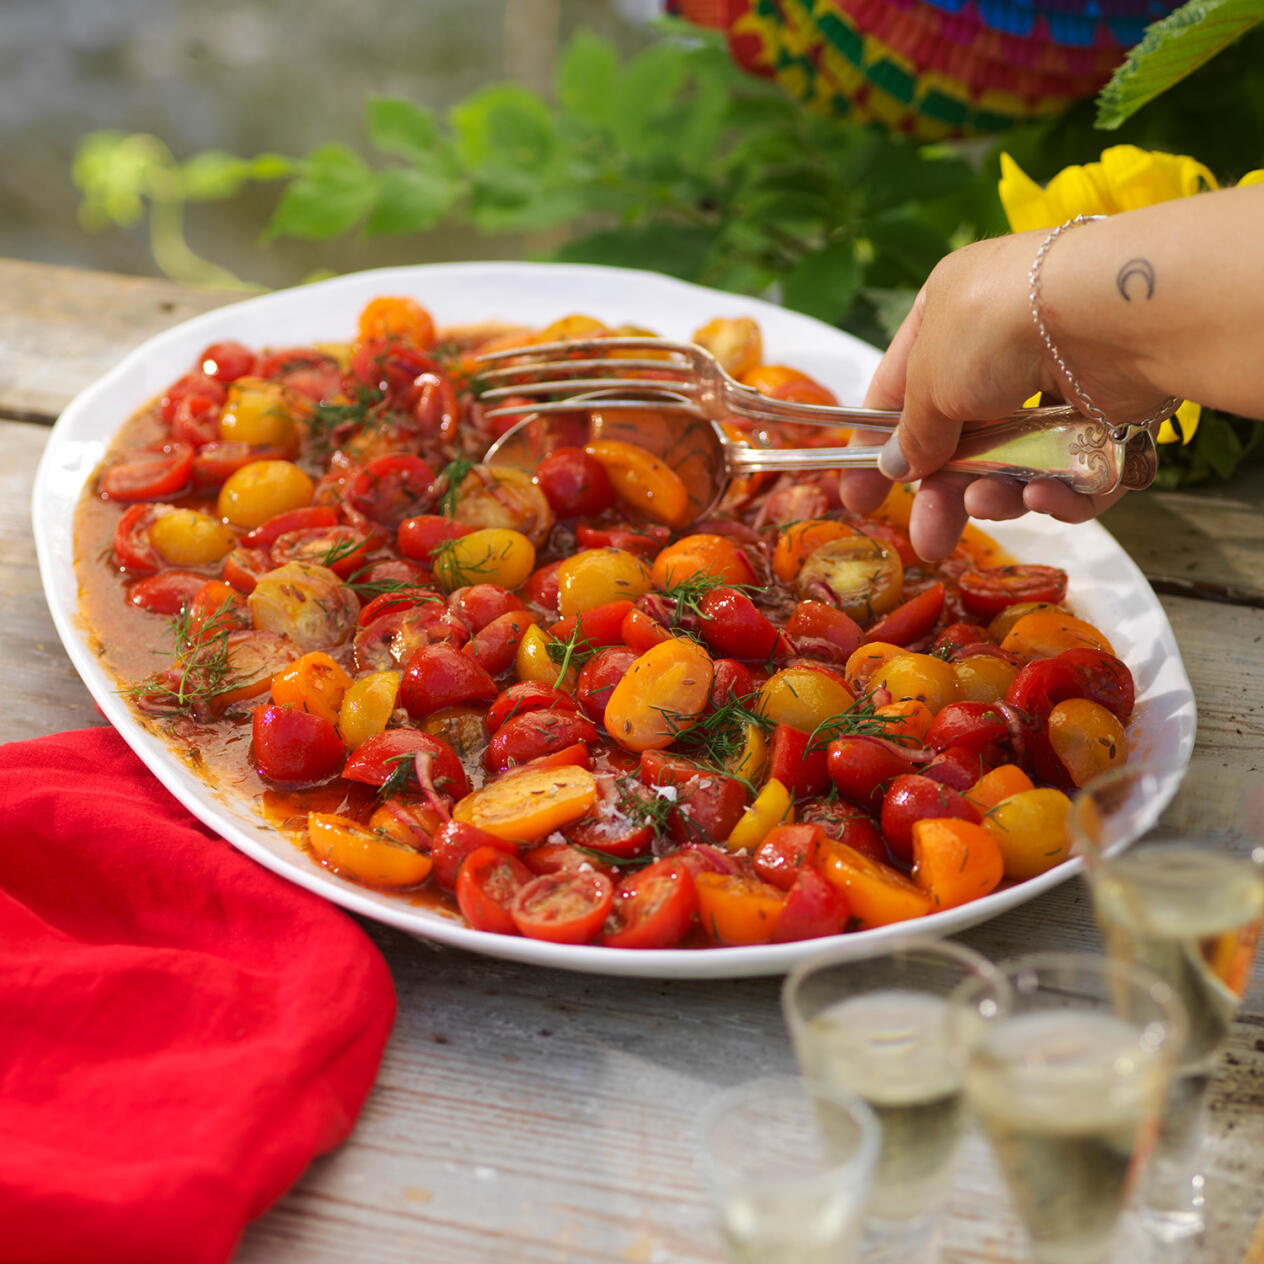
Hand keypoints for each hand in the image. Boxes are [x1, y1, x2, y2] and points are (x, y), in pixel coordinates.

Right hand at [839, 231, 1158, 560]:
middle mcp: (1002, 345)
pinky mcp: (1110, 414)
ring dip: (998, 493)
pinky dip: (1058, 492)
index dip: (879, 447)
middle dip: (944, 495)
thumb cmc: (997, 327)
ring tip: (988, 505)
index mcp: (949, 316)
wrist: (1110, 317)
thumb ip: (911, 434)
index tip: (862, 497)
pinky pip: (1074, 471)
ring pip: (1017, 462)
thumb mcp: (929, 382)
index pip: (901, 390)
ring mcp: (1060, 379)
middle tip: (929, 541)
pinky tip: (1046, 495)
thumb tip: (897, 467)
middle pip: (962, 439)